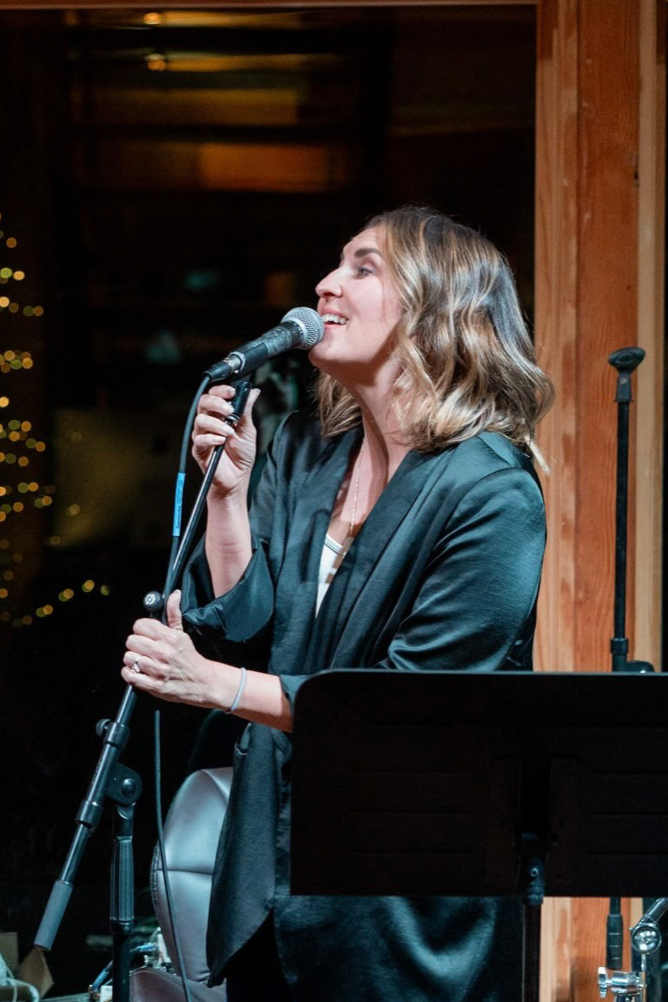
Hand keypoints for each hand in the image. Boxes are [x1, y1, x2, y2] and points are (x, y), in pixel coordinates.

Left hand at [122, 591, 223, 706]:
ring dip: (133, 660)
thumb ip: (174, 613)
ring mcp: (157, 670)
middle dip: (136, 644)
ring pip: (128, 658)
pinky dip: (130, 673)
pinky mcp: (153, 685)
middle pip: (131, 641)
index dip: (141, 629)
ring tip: (143, 661)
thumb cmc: (190, 658)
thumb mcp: (182, 634)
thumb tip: (174, 594)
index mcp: (169, 637)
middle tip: (144, 648)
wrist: (202, 682)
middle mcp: (163, 652)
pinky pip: (129, 675)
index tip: (145, 634)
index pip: (140, 625)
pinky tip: (139, 671)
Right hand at [192, 385, 259, 497]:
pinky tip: (222, 441)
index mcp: (219, 415)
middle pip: (203, 403)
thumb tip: (252, 392)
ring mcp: (202, 435)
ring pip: (200, 420)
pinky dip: (212, 438)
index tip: (232, 392)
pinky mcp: (199, 449)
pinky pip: (199, 439)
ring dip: (216, 423)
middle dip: (216, 403)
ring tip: (229, 432)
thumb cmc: (241, 454)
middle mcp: (209, 422)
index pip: (214, 395)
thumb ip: (247, 411)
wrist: (238, 477)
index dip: (221, 390)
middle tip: (229, 410)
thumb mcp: (248, 430)